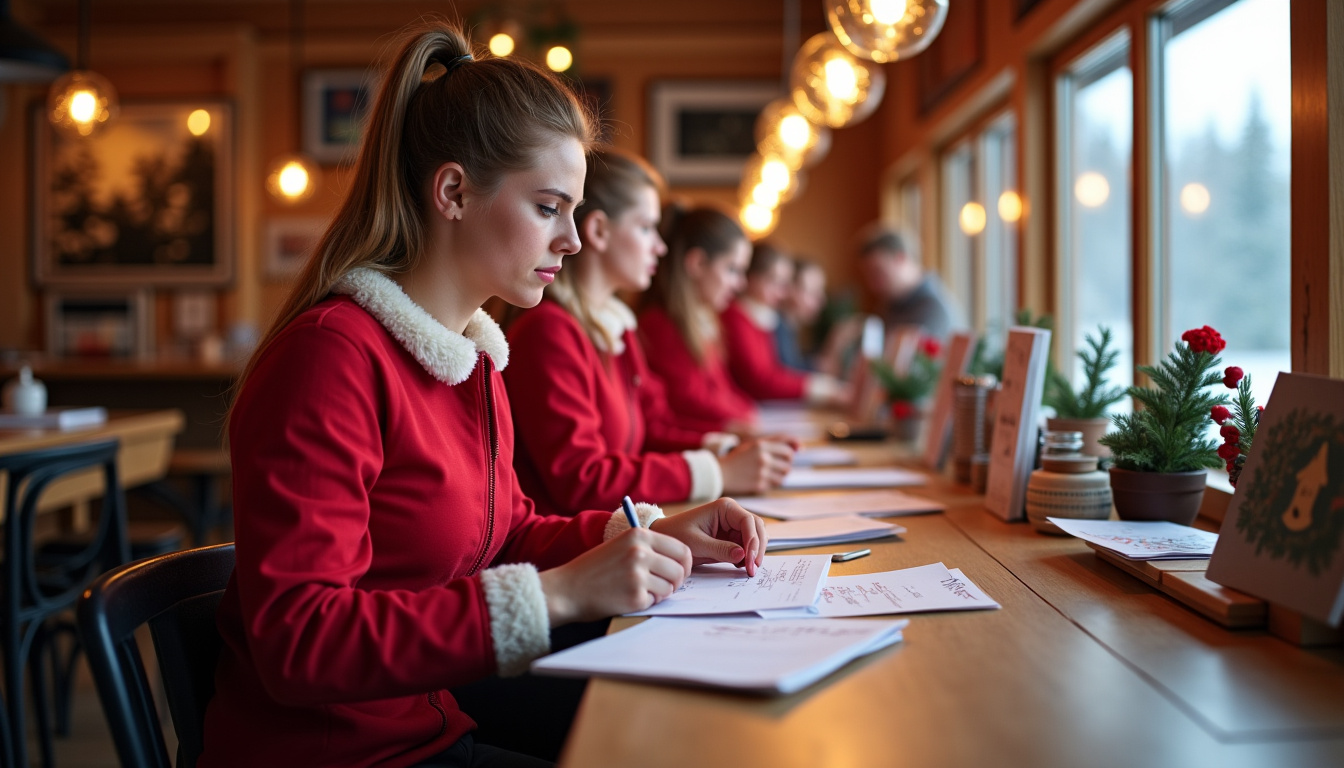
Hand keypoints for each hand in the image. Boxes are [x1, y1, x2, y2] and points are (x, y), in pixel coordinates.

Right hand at [537, 528, 691, 626]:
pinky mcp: (634, 596)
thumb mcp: (620, 545)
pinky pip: (655, 601)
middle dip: (677, 582)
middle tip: (665, 587)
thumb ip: (648, 547)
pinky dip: (646, 602)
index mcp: (639, 535)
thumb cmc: (594, 569)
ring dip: (660, 593)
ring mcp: (638, 574)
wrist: (566, 589)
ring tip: (640, 591)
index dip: (685, 564)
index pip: (682, 549)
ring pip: (670, 588)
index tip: (680, 572)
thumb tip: (681, 560)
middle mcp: (640, 552)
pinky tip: (628, 598)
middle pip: (680, 570)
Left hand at [649, 498, 768, 576]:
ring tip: (748, 570)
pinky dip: (748, 557)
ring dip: (754, 553)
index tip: (750, 560)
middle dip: (757, 548)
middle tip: (753, 569)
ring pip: (755, 538)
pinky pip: (746, 547)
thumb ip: (720, 549)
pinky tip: (741, 567)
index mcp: (725, 508)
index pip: (749, 521)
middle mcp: (732, 515)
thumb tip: (743, 555)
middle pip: (757, 528)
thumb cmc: (676, 534)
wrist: (665, 537)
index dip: (753, 541)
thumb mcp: (697, 543)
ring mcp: (733, 527)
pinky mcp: (731, 539)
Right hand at [718, 438, 793, 493]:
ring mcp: (761, 473)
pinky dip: (770, 482)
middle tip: (774, 465)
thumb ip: (778, 441)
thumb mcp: (755, 444)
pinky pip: (774, 485)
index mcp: (761, 445)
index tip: (782, 457)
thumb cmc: (739, 457)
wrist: (721, 473)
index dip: (788, 455)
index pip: (788, 451)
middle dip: (784, 465)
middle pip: (788, 465)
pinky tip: (760, 479)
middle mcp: (763, 458)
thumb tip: (801, 446)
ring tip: (767, 472)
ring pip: (783, 477)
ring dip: (779, 475)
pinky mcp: (759, 486)